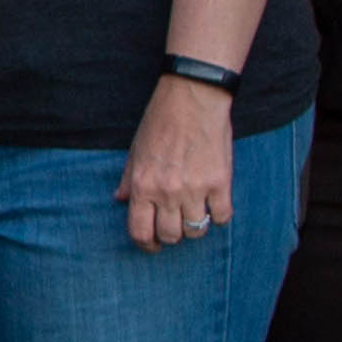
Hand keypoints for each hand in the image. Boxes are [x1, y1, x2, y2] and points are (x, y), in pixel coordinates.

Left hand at [121, 73, 236, 251]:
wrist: (192, 96)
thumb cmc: (161, 121)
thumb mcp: (136, 150)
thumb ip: (127, 179)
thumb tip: (119, 199)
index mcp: (142, 185)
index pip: (140, 232)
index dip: (147, 245)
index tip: (153, 245)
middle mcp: (166, 191)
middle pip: (171, 236)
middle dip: (172, 235)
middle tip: (176, 224)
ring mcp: (195, 189)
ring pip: (197, 231)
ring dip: (196, 226)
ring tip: (196, 212)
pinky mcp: (220, 182)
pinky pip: (222, 217)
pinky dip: (219, 215)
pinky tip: (215, 203)